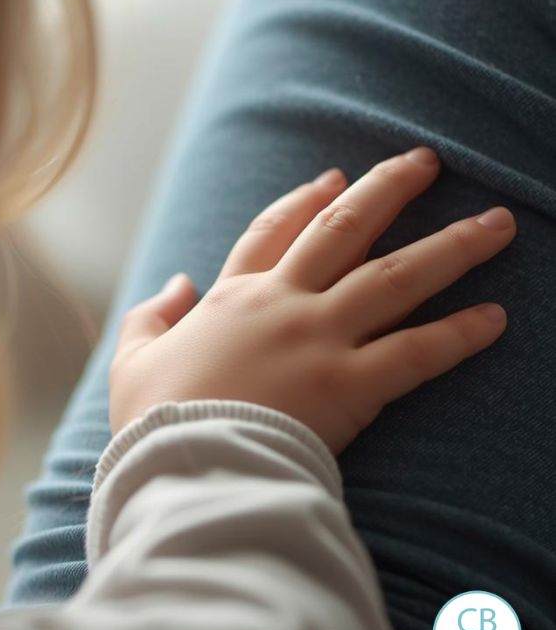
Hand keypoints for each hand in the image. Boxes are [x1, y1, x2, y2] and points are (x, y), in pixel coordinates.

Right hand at [109, 147, 515, 454]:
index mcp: (231, 298)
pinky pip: (417, 353)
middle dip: (389, 190)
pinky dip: (459, 335)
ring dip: (451, 247)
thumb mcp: (132, 361)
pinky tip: (496, 319)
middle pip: (344, 230)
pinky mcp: (351, 385)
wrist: (183, 467)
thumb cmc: (154, 419)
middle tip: (428, 162)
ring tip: (498, 224)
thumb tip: (175, 283)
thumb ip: (149, 317)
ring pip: (396, 278)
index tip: (335, 178)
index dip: (305, 201)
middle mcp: (283, 304)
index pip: (273, 232)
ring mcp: (321, 340)